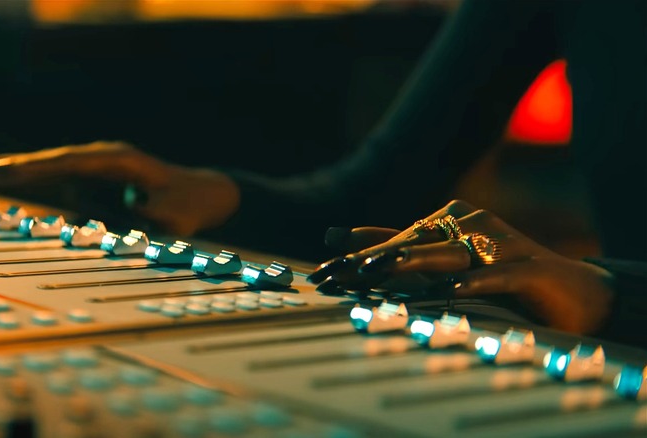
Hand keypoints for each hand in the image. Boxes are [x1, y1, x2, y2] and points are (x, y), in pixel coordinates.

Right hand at [0, 141, 240, 235]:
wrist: (205, 193)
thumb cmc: (189, 206)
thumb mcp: (172, 219)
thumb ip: (142, 221)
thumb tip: (109, 222)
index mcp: (116, 159)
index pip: (66, 164)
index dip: (32, 170)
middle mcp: (101, 157)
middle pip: (48, 159)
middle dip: (8, 166)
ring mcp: (97, 165)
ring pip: (47, 166)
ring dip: (10, 169)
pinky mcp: (95, 176)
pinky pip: (56, 176)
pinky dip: (28, 178)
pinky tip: (0, 180)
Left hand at [309, 200, 614, 334]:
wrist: (571, 290)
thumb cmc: (499, 273)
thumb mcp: (442, 261)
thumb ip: (394, 247)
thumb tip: (335, 235)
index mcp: (448, 222)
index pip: (393, 240)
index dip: (356, 257)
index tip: (322, 273)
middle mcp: (470, 226)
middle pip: (414, 243)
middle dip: (372, 260)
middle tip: (338, 274)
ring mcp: (501, 244)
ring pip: (450, 254)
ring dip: (414, 263)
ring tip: (379, 272)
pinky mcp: (529, 269)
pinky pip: (498, 275)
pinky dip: (474, 282)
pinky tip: (450, 291)